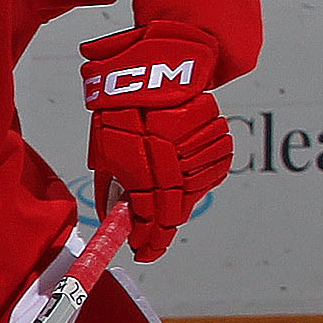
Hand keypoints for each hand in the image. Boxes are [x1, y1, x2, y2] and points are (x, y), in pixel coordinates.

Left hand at [82, 19, 228, 260]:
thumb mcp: (106, 152)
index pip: (151, 219)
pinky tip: (186, 166)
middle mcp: (173, 161)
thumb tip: (116, 216)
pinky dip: (200, 174)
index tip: (144, 252)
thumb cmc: (123, 109)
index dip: (149, 241)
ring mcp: (196, 149)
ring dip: (183, 197)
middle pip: (177, 211)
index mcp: (141, 168)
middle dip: (163, 225)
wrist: (156, 70)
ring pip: (197, 191)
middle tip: (152, 234)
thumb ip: (112, 187)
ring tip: (166, 186)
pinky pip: (213, 168)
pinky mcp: (215, 136)